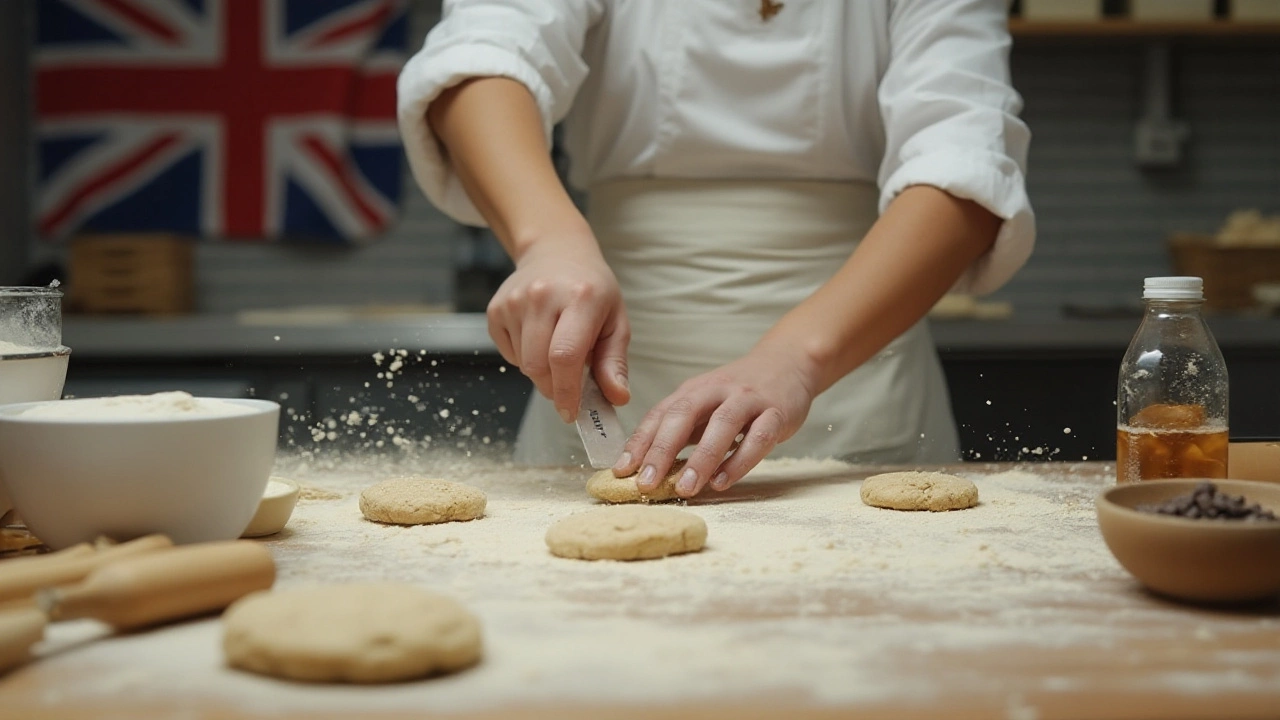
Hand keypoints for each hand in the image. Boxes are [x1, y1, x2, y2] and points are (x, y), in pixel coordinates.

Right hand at [487, 231, 630, 420]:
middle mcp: (542, 296)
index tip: (572, 412)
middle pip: (538, 365)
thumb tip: (617, 398)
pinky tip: (539, 338)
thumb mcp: (616, 321)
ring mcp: (514, 301)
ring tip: (557, 351)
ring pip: (523, 364)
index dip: (567, 391)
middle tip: (569, 388)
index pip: (565, 356)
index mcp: (580, 298)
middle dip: (554, 388)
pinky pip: (509, 354)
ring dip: (541, 373)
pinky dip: (525, 358)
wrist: (556, 253)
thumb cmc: (592, 291)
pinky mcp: (495, 309)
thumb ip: (615, 362)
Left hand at [613, 342, 818, 497]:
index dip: (640, 442)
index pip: (660, 414)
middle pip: (684, 415)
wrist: (788, 363)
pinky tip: (724, 481)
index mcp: (693, 390)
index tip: (622, 471)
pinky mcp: (776, 413)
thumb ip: (682, 429)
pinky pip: (758, 437)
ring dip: (701, 459)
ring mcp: (748, 400)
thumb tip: (647, 464)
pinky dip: (740, 460)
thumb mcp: (705, 403)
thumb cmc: (739, 392)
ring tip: (685, 488)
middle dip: (662, 450)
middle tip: (646, 482)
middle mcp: (716, 390)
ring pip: (722, 426)